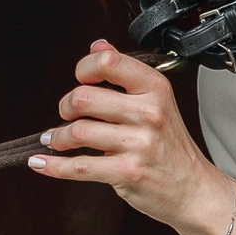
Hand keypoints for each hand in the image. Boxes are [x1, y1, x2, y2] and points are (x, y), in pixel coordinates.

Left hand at [29, 41, 235, 234]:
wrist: (193, 188)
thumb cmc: (171, 145)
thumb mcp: (158, 101)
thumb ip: (125, 73)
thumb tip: (97, 45)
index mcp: (155, 88)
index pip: (109, 62)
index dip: (85, 69)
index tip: (81, 79)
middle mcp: (148, 113)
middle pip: (84, 97)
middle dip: (66, 106)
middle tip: (67, 114)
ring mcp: (138, 144)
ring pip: (78, 132)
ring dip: (58, 137)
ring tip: (56, 140)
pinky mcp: (127, 172)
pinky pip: (78, 166)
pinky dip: (53, 166)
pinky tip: (42, 163)